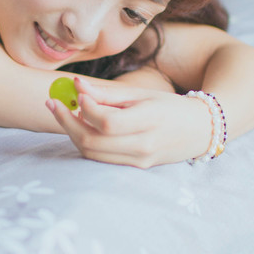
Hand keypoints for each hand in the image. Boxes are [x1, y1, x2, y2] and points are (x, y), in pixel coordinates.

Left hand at [46, 77, 212, 167]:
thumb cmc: (169, 107)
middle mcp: (144, 145)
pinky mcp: (135, 168)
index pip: (107, 121)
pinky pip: (101, 159)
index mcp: (149, 121)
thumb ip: (107, 93)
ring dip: (73, 134)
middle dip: (67, 122)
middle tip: (53, 103)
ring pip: (92, 153)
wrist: (200, 130)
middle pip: (93, 141)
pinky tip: (83, 127)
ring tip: (66, 113)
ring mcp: (139, 160)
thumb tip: (76, 85)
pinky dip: (87, 143)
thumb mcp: (141, 94)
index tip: (75, 94)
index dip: (85, 108)